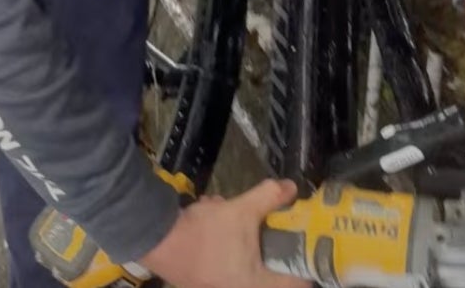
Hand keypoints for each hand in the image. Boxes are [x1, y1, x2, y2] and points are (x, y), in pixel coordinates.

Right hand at [139, 179, 310, 287]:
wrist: (157, 240)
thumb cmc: (205, 234)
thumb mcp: (241, 210)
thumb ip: (268, 198)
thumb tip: (291, 187)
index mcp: (257, 284)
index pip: (297, 282)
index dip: (306, 261)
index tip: (307, 240)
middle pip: (268, 266)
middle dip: (265, 238)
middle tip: (265, 219)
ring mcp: (221, 285)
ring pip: (243, 257)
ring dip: (240, 233)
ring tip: (229, 210)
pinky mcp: (204, 277)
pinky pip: (224, 256)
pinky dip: (222, 236)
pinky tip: (211, 213)